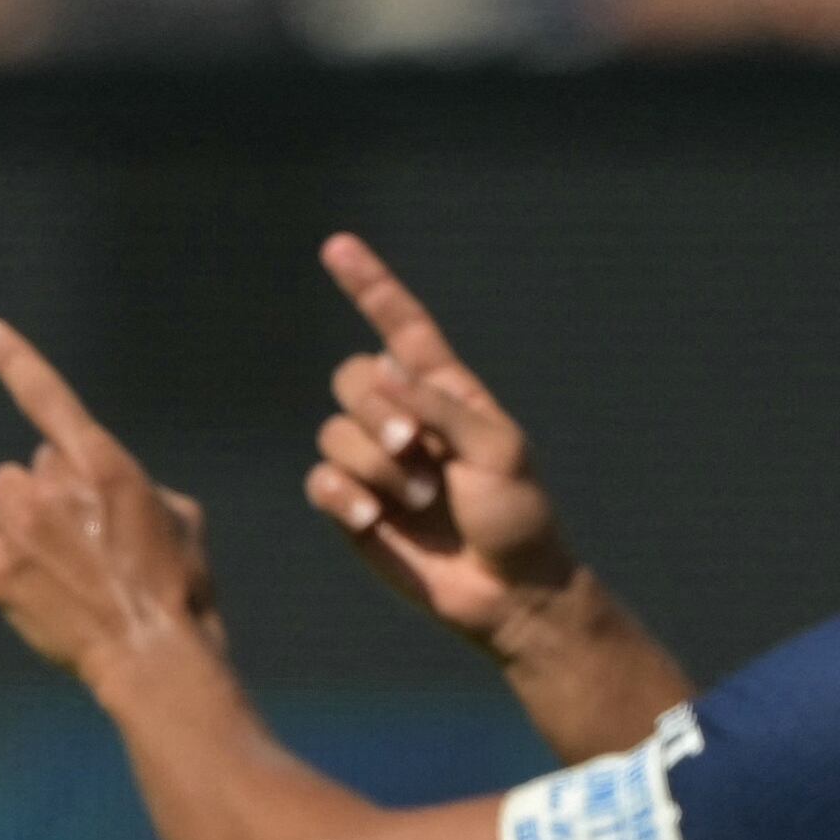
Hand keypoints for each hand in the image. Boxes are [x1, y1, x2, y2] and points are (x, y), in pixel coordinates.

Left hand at [0, 317, 224, 690]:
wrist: (155, 656)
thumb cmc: (181, 590)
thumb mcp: (179, 519)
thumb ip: (130, 486)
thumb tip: (100, 492)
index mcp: (105, 464)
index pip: (47, 397)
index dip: (12, 358)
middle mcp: (56, 487)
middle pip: (32, 466)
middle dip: (53, 491)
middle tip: (86, 540)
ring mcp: (23, 530)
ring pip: (2, 497)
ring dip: (22, 519)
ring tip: (58, 562)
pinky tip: (23, 573)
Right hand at [305, 234, 575, 660]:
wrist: (508, 592)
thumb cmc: (519, 516)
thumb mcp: (499, 449)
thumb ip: (441, 406)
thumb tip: (382, 375)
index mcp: (445, 392)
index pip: (402, 326)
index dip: (370, 286)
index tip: (336, 247)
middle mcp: (403, 419)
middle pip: (351, 378)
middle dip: (374, 410)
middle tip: (416, 450)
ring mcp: (376, 464)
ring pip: (332, 432)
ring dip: (372, 465)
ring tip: (416, 501)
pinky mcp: (354, 508)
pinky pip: (320, 481)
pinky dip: (343, 496)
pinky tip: (372, 520)